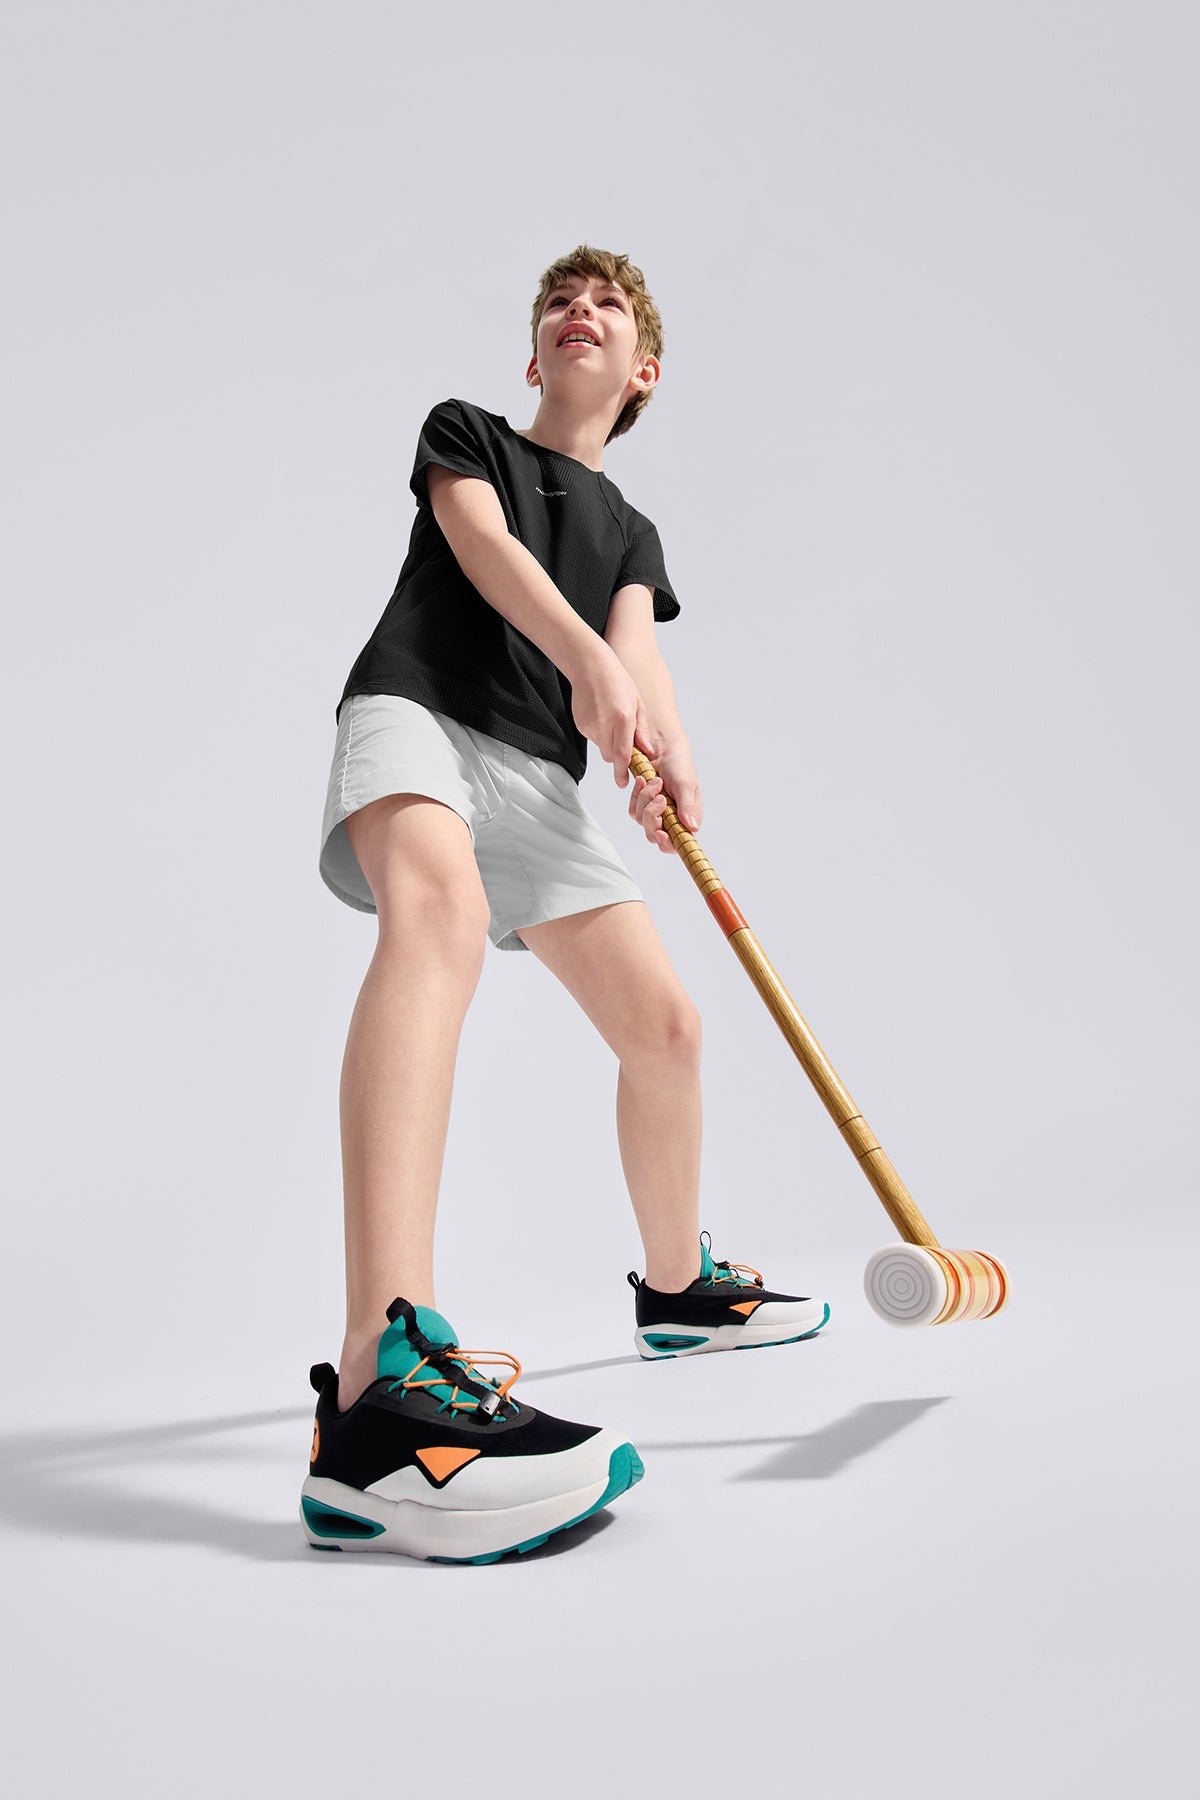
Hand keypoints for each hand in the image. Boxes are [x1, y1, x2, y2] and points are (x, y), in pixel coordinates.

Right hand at [569, 642, 650, 783]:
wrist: (589, 666)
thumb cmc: (617, 680)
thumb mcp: (637, 703)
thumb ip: (641, 730)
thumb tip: (647, 751)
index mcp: (622, 719)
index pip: (622, 754)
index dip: (622, 771)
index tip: (622, 782)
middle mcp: (604, 725)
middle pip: (611, 756)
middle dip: (618, 755)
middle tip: (623, 741)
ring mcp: (589, 726)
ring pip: (601, 747)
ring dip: (609, 742)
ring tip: (611, 719)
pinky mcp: (580, 725)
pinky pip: (592, 738)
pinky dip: (599, 732)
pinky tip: (601, 715)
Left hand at [628, 736, 702, 853]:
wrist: (660, 745)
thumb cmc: (679, 762)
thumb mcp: (685, 783)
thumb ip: (688, 806)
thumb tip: (693, 828)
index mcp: (687, 817)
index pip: (678, 843)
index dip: (668, 843)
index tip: (661, 834)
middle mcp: (671, 818)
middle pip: (655, 835)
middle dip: (653, 816)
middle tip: (659, 798)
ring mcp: (656, 811)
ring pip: (642, 821)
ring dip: (645, 800)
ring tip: (654, 781)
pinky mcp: (643, 804)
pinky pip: (634, 809)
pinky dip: (636, 795)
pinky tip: (643, 781)